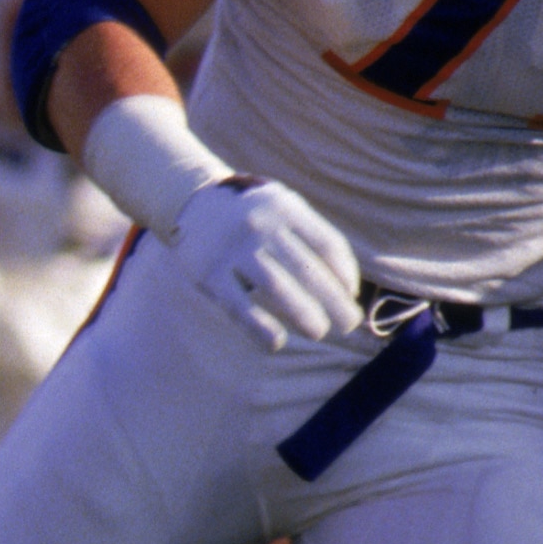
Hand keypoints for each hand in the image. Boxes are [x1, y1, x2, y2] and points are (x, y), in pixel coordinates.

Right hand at [166, 175, 358, 348]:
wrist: (192, 202)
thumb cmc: (253, 215)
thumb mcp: (283, 208)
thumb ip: (313, 237)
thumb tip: (346, 289)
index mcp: (285, 208)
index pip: (328, 245)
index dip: (345, 274)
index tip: (350, 295)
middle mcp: (260, 225)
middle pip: (307, 269)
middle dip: (334, 302)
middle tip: (348, 324)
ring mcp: (233, 248)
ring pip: (277, 287)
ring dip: (304, 315)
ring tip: (319, 331)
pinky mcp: (209, 272)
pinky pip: (239, 305)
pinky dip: (260, 327)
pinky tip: (276, 342)